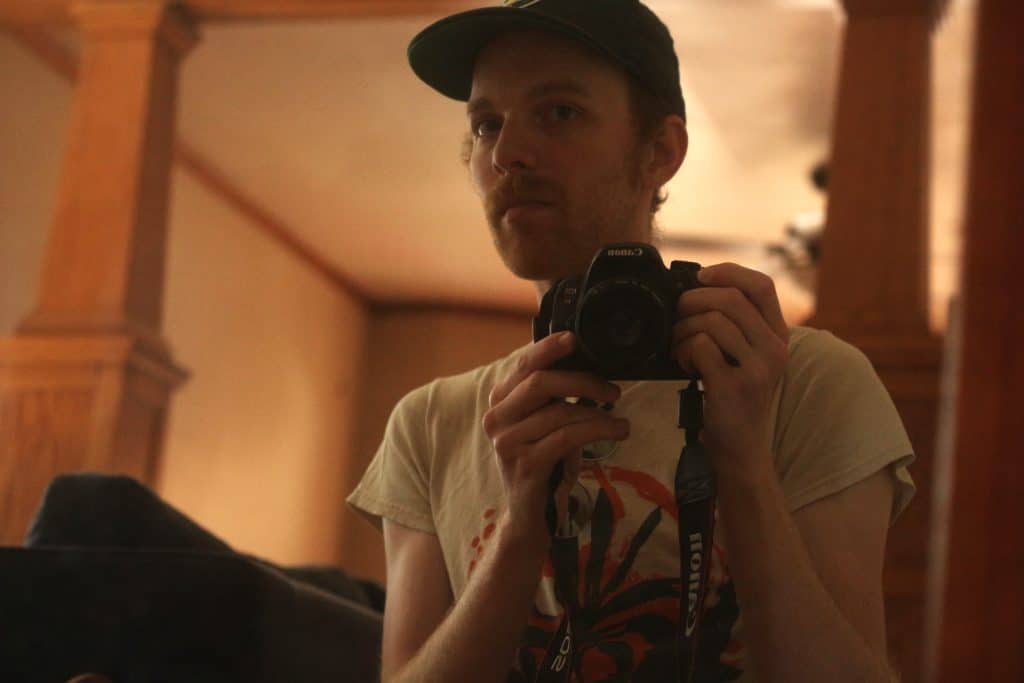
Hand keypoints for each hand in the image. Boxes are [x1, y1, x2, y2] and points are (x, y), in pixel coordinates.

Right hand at [482, 331, 628, 547]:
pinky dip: (597, 430)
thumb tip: (588, 362)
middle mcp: (496, 419)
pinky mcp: (525, 465)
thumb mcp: (545, 422)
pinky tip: (616, 431)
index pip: (522, 365)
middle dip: (582, 381)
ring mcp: (507, 443)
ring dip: (596, 413)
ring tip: (619, 421)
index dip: (547, 348)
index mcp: (500, 401)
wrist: (529, 514)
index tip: (575, 339)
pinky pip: (566, 438)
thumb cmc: (543, 461)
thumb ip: (553, 395)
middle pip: (539, 383)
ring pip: (558, 413)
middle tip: (612, 390)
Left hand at [673, 263, 789, 480]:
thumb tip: (695, 287)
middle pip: (730, 299)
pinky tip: (685, 366)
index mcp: (779, 335)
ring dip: (683, 330)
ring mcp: (758, 368)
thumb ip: (734, 325)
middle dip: (692, 301)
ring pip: (712, 321)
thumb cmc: (734, 395)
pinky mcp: (736, 385)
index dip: (728, 272)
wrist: (740, 446)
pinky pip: (701, 346)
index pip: (761, 285)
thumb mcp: (746, 356)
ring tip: (679, 347)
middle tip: (677, 316)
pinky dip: (683, 351)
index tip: (700, 276)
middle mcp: (776, 348)